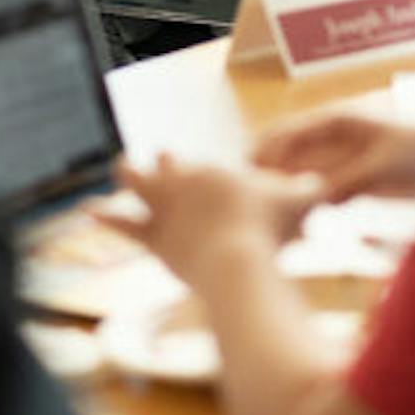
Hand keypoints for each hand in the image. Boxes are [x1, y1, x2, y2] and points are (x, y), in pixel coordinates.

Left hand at [92, 155, 323, 293]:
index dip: (202, 170)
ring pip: (137, 182)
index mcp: (216, 170)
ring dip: (128, 172)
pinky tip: (85, 209)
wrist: (238, 260)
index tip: (207, 171)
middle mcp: (185, 182)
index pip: (204, 166)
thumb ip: (310, 189)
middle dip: (165, 161)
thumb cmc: (270, 229)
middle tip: (163, 153)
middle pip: (169, 164)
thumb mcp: (301, 202)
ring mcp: (165, 207)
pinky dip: (104, 216)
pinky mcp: (152, 237)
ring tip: (119, 165)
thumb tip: (329, 185)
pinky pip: (122, 224)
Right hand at [252, 112, 414, 201]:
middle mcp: (331, 140)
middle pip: (285, 154)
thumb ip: (348, 179)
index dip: (265, 152)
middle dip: (264, 172)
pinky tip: (292, 225)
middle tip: (245, 199)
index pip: (288, 133)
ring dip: (281, 191)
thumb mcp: (382, 164)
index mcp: (335, 122)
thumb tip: (315, 199)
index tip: (248, 174)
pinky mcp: (350, 183)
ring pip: (298, 176)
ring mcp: (339, 161)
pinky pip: (317, 193)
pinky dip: (303, 205)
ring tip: (262, 216)